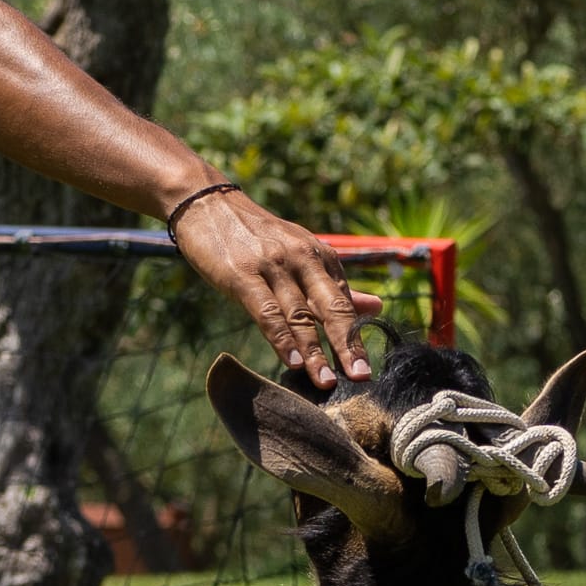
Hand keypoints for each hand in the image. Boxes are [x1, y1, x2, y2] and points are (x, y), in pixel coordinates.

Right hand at [170, 189, 383, 389]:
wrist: (208, 204)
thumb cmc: (256, 238)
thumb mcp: (301, 254)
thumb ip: (335, 286)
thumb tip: (377, 308)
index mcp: (320, 256)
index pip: (344, 303)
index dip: (356, 339)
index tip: (366, 372)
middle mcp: (302, 259)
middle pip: (331, 307)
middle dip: (348, 345)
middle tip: (360, 378)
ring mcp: (273, 266)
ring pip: (300, 314)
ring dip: (316, 351)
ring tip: (327, 382)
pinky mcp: (243, 275)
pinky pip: (267, 311)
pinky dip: (282, 338)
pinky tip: (294, 362)